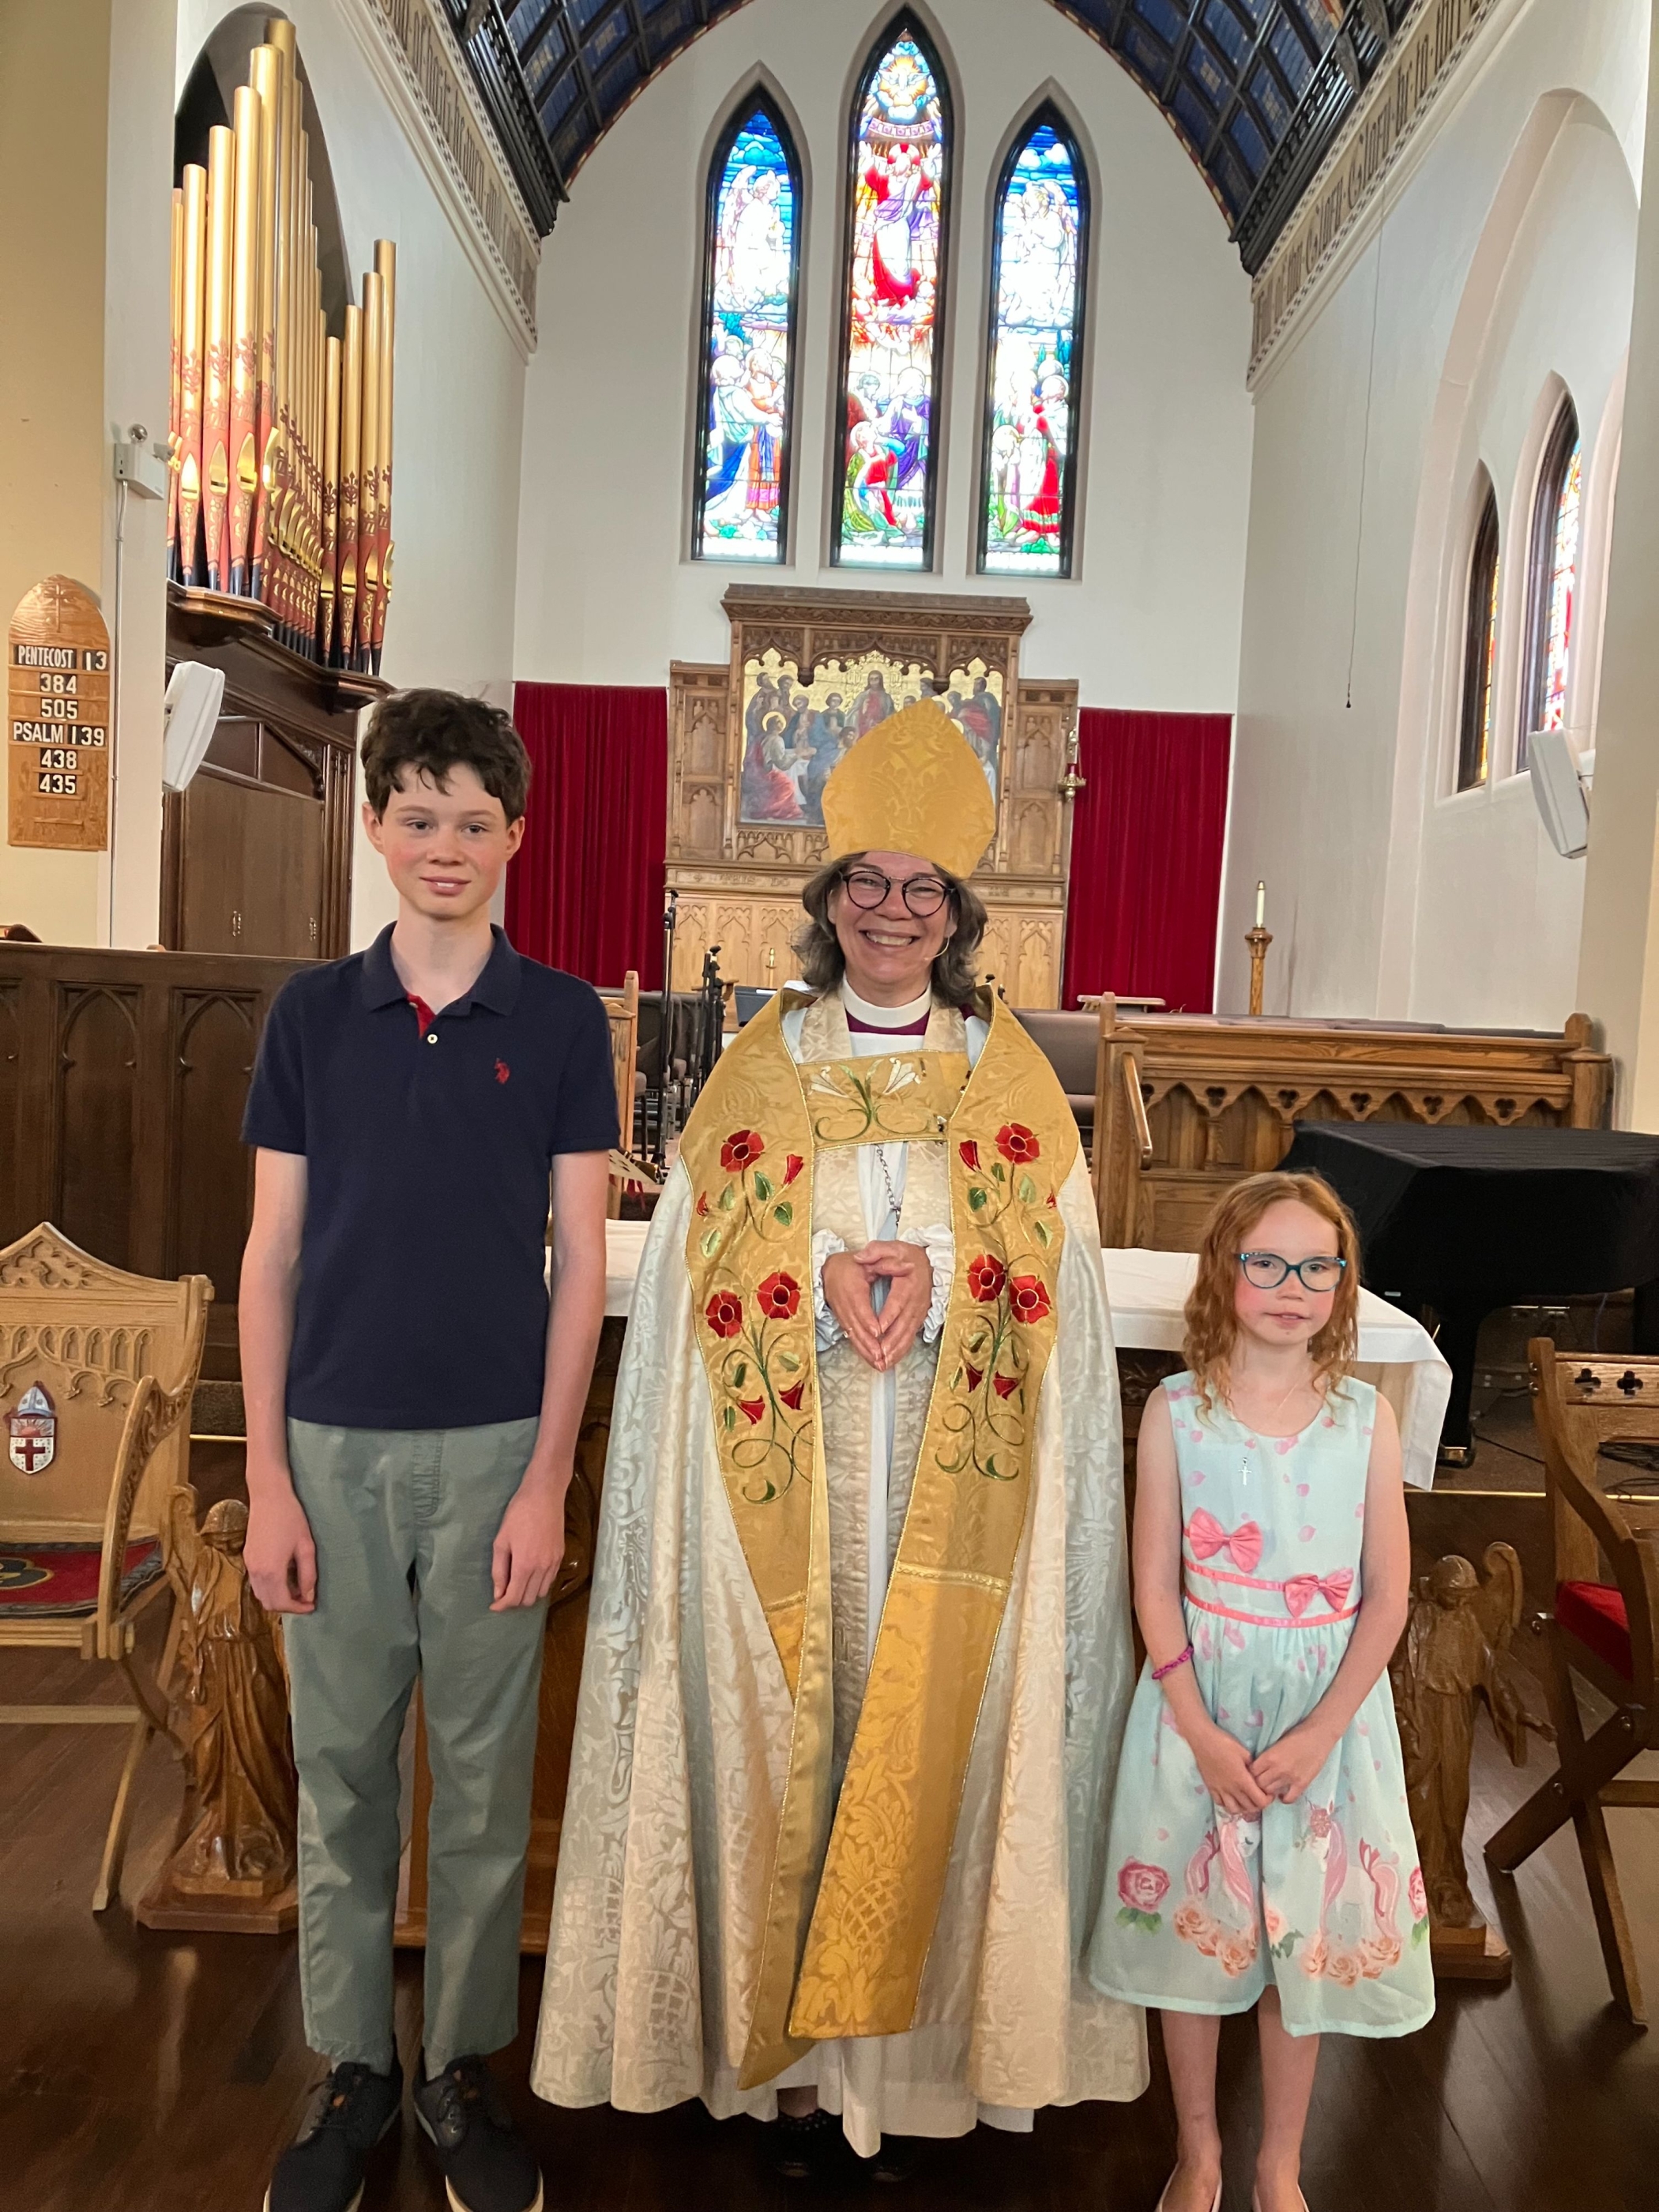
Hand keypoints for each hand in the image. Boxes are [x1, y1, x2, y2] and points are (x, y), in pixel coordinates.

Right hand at [244, 1473, 316, 1613]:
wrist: (268, 1496)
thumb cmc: (290, 1517)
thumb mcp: (306, 1547)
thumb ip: (307, 1575)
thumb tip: (309, 1596)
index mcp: (271, 1571)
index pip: (282, 1602)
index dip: (298, 1608)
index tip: (312, 1606)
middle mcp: (255, 1572)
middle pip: (269, 1603)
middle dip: (288, 1606)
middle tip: (306, 1599)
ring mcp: (249, 1565)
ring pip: (261, 1594)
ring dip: (278, 1597)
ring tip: (297, 1588)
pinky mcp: (247, 1557)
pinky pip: (256, 1583)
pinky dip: (270, 1588)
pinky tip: (285, 1577)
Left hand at [491, 1470, 566, 1609]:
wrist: (544, 1495)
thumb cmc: (518, 1514)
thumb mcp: (501, 1541)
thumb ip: (499, 1570)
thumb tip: (498, 1593)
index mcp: (525, 1565)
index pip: (514, 1597)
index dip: (502, 1605)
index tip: (494, 1605)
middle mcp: (542, 1568)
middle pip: (529, 1599)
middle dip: (514, 1601)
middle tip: (503, 1593)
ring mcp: (554, 1563)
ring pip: (541, 1593)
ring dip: (528, 1594)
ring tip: (517, 1584)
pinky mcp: (561, 1556)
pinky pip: (550, 1580)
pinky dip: (539, 1584)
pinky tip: (530, 1574)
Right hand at [822, 1249, 884, 1365]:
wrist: (829, 1269)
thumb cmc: (853, 1265)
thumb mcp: (870, 1261)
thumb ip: (888, 1263)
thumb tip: (908, 1266)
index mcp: (852, 1288)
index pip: (860, 1307)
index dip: (868, 1320)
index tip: (877, 1332)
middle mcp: (844, 1304)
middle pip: (856, 1327)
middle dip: (868, 1343)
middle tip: (881, 1356)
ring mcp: (842, 1314)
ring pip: (853, 1335)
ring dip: (865, 1351)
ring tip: (879, 1364)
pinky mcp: (842, 1321)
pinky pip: (851, 1337)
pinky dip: (861, 1349)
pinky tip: (871, 1360)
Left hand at [858, 1240, 932, 1369]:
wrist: (929, 1261)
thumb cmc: (906, 1255)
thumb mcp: (891, 1247)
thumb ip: (876, 1251)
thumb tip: (859, 1257)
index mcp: (908, 1283)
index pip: (897, 1302)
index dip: (888, 1316)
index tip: (877, 1329)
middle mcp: (916, 1300)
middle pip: (903, 1324)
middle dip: (891, 1341)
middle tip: (879, 1354)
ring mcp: (919, 1312)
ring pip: (908, 1334)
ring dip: (896, 1350)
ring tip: (883, 1363)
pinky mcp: (918, 1319)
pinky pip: (910, 1337)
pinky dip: (902, 1350)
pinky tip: (891, 1361)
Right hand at [1188, 1721, 1271, 1816]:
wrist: (1203, 1740)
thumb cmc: (1225, 1743)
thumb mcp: (1244, 1752)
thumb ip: (1253, 1767)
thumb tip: (1256, 1775)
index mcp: (1242, 1780)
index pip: (1260, 1801)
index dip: (1268, 1800)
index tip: (1269, 1793)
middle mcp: (1232, 1789)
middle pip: (1249, 1808)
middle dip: (1258, 1804)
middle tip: (1260, 1795)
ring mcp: (1220, 1790)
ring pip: (1234, 1810)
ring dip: (1243, 1808)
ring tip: (1246, 1799)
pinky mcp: (1211, 1788)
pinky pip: (1220, 1804)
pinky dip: (1228, 1804)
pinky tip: (1231, 1796)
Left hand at [1251, 1719, 1337, 1803]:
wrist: (1318, 1735)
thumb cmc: (1296, 1734)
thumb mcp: (1276, 1742)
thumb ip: (1267, 1756)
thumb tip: (1256, 1767)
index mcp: (1269, 1756)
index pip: (1251, 1772)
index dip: (1250, 1774)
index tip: (1253, 1774)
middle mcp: (1277, 1769)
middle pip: (1259, 1784)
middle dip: (1257, 1784)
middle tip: (1261, 1782)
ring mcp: (1290, 1778)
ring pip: (1271, 1792)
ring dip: (1269, 1791)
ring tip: (1271, 1787)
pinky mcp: (1302, 1784)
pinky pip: (1289, 1798)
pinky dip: (1284, 1799)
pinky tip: (1283, 1794)